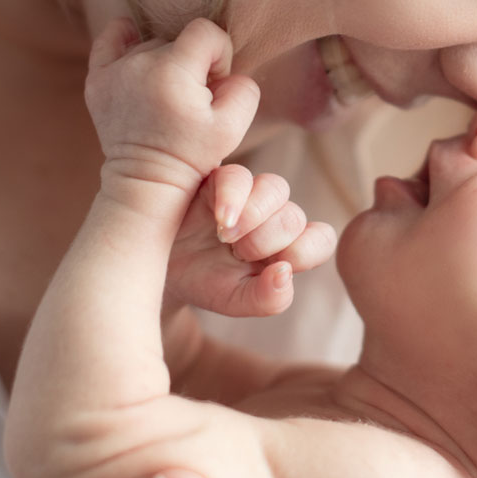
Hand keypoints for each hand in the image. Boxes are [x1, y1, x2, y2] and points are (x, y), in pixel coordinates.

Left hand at [86, 17, 259, 194]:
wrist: (146, 181)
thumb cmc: (192, 155)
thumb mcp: (234, 127)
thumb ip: (244, 86)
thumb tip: (226, 68)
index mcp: (173, 71)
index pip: (207, 32)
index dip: (219, 54)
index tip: (213, 84)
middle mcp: (139, 63)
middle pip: (178, 39)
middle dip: (192, 63)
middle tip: (190, 98)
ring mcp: (114, 70)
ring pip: (151, 43)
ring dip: (164, 62)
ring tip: (166, 96)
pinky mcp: (97, 79)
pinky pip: (109, 39)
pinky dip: (125, 39)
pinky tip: (136, 53)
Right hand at [167, 164, 336, 317]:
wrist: (156, 265)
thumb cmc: (202, 281)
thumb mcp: (234, 301)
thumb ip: (267, 299)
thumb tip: (286, 274)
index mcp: (285, 245)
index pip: (321, 239)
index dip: (306, 252)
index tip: (275, 268)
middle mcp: (272, 215)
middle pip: (295, 216)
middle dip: (268, 242)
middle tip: (235, 255)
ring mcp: (247, 193)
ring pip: (276, 188)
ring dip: (255, 218)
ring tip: (225, 237)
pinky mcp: (218, 177)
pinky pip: (237, 176)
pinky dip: (232, 198)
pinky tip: (219, 220)